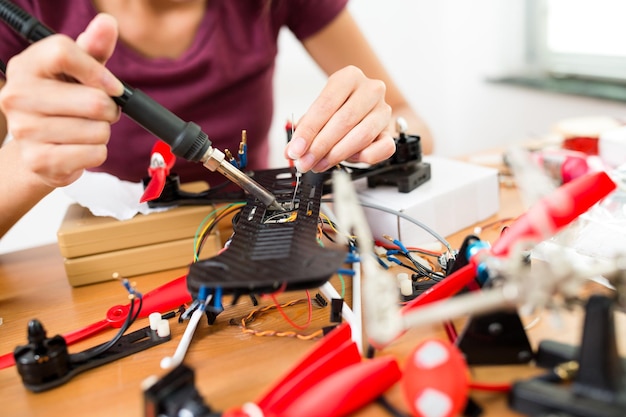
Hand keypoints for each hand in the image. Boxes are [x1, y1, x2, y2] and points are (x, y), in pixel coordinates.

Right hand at [0, 13, 123, 187]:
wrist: (39, 147)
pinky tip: (79, 148)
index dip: (99, 72)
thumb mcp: (78, 71)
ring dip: (102, 132)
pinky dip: (96, 152)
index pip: (65, 52)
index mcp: (26, 66)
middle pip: (94, 102)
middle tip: (100, 112)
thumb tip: (107, 23)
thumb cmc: (63, 101)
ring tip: (84, 129)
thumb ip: (94, 47)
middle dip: (109, 109)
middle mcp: (17, 96)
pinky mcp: (39, 161)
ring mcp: (25, 131)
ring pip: (98, 131)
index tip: (112, 86)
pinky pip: (94, 154)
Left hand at [284, 65, 394, 172]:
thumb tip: (293, 150)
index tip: (296, 149)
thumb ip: (305, 130)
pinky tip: (348, 159)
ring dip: (337, 154)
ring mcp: (383, 110)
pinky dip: (363, 157)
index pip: (325, 105)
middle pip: (344, 121)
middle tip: (306, 161)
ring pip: (362, 135)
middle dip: (320, 146)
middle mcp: (370, 90)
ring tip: (320, 163)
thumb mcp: (319, 112)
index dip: (308, 130)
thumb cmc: (339, 108)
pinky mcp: (391, 131)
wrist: (364, 106)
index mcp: (349, 77)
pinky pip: (383, 148)